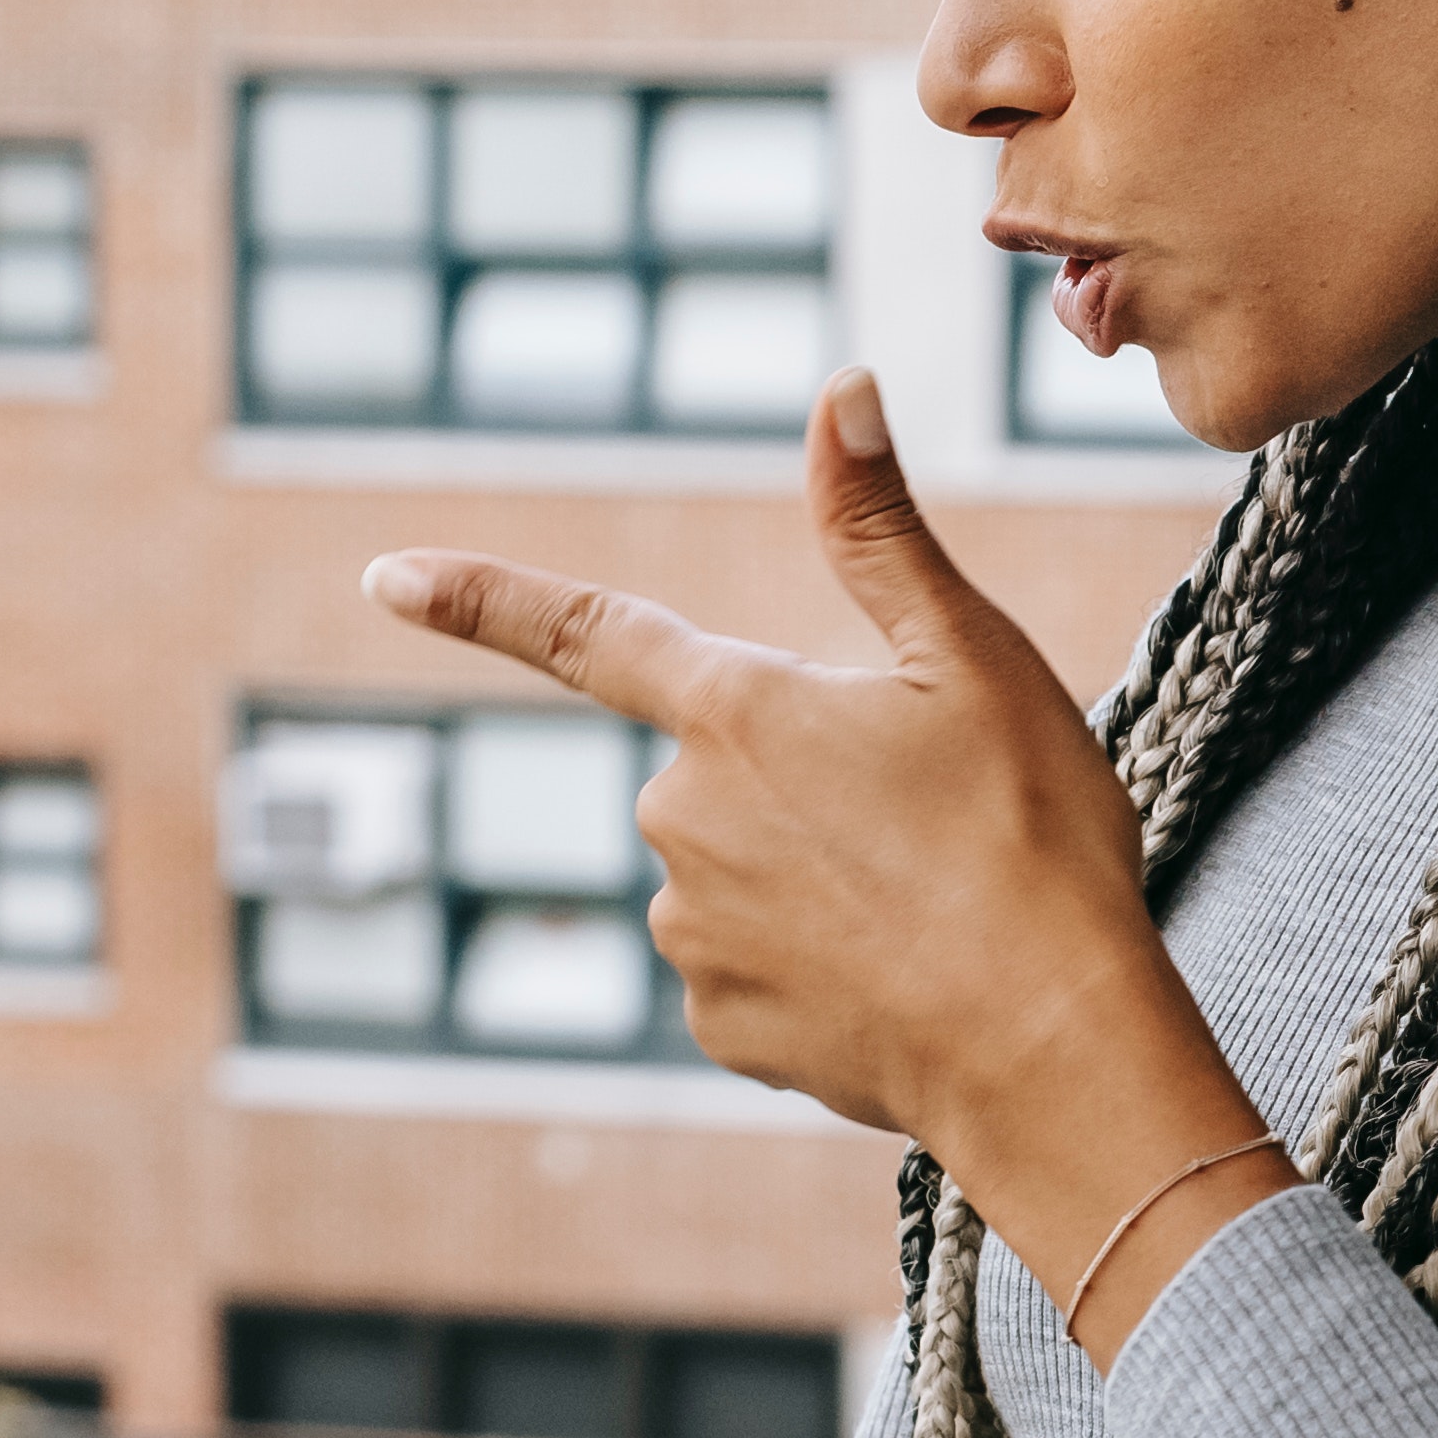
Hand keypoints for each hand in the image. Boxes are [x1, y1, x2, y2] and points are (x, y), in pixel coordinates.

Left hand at [368, 369, 1295, 1354]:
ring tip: (929, 904)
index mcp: (736, 711)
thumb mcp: (974, 662)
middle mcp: (681, 819)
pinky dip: (819, 967)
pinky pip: (754, 970)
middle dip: (800, 781)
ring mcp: (691, 932)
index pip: (585, 634)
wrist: (1052, 1051)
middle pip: (717, 771)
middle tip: (929, 819)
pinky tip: (900, 976)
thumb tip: (842, 387)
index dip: (480, 597)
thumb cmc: (1030, 840)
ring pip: (738, 873)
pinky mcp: (719, 1028)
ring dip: (814, 878)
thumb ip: (882, 530)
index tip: (384, 576)